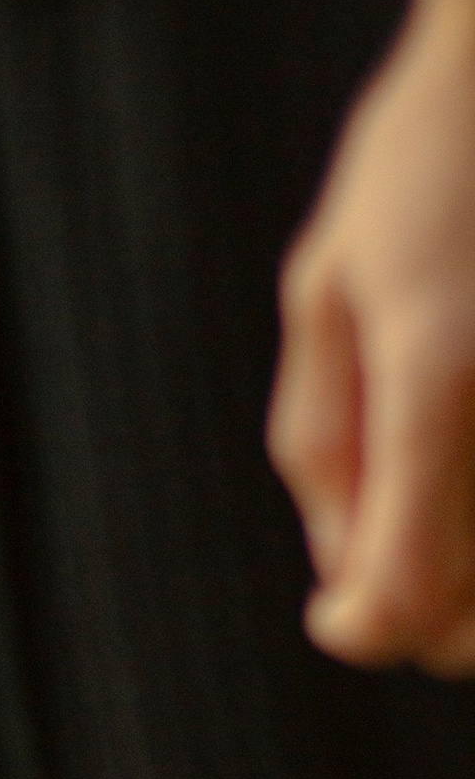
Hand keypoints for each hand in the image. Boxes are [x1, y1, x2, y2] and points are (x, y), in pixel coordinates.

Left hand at [270, 0, 474, 673]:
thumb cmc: (435, 152)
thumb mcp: (330, 286)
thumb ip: (326, 444)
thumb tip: (343, 577)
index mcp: (444, 379)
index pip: (404, 602)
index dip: (359, 625)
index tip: (340, 604)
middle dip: (431, 623)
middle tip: (402, 559)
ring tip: (452, 512)